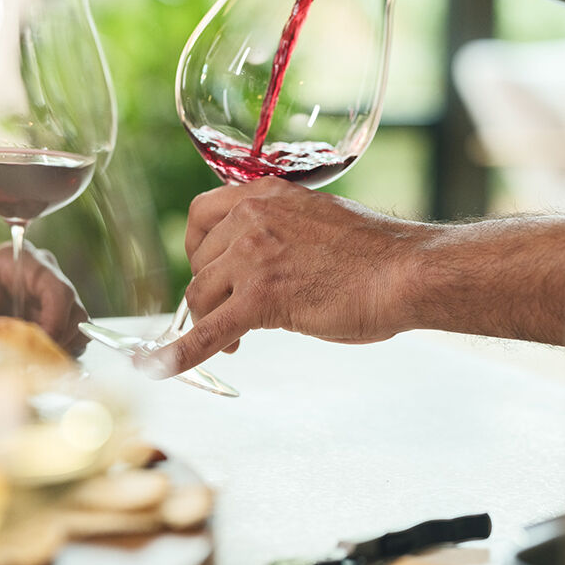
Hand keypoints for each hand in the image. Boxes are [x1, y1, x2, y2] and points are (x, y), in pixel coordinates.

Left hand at [0, 243, 88, 354]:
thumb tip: (11, 365)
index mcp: (19, 261)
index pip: (59, 291)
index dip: (56, 324)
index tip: (41, 351)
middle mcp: (41, 272)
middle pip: (74, 310)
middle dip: (59, 340)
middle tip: (34, 362)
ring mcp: (47, 292)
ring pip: (76, 324)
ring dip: (58, 347)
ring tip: (29, 362)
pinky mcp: (47, 311)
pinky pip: (67, 333)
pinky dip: (54, 350)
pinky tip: (29, 358)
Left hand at [152, 179, 424, 376]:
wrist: (406, 272)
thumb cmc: (375, 253)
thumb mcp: (317, 220)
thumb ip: (280, 230)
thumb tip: (260, 258)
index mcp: (266, 194)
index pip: (201, 213)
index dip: (197, 246)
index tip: (208, 267)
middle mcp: (252, 217)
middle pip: (200, 261)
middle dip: (210, 291)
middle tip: (232, 314)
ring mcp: (253, 256)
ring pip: (200, 296)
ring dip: (211, 321)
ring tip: (237, 340)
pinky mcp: (261, 298)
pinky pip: (206, 332)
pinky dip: (178, 354)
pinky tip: (158, 369)